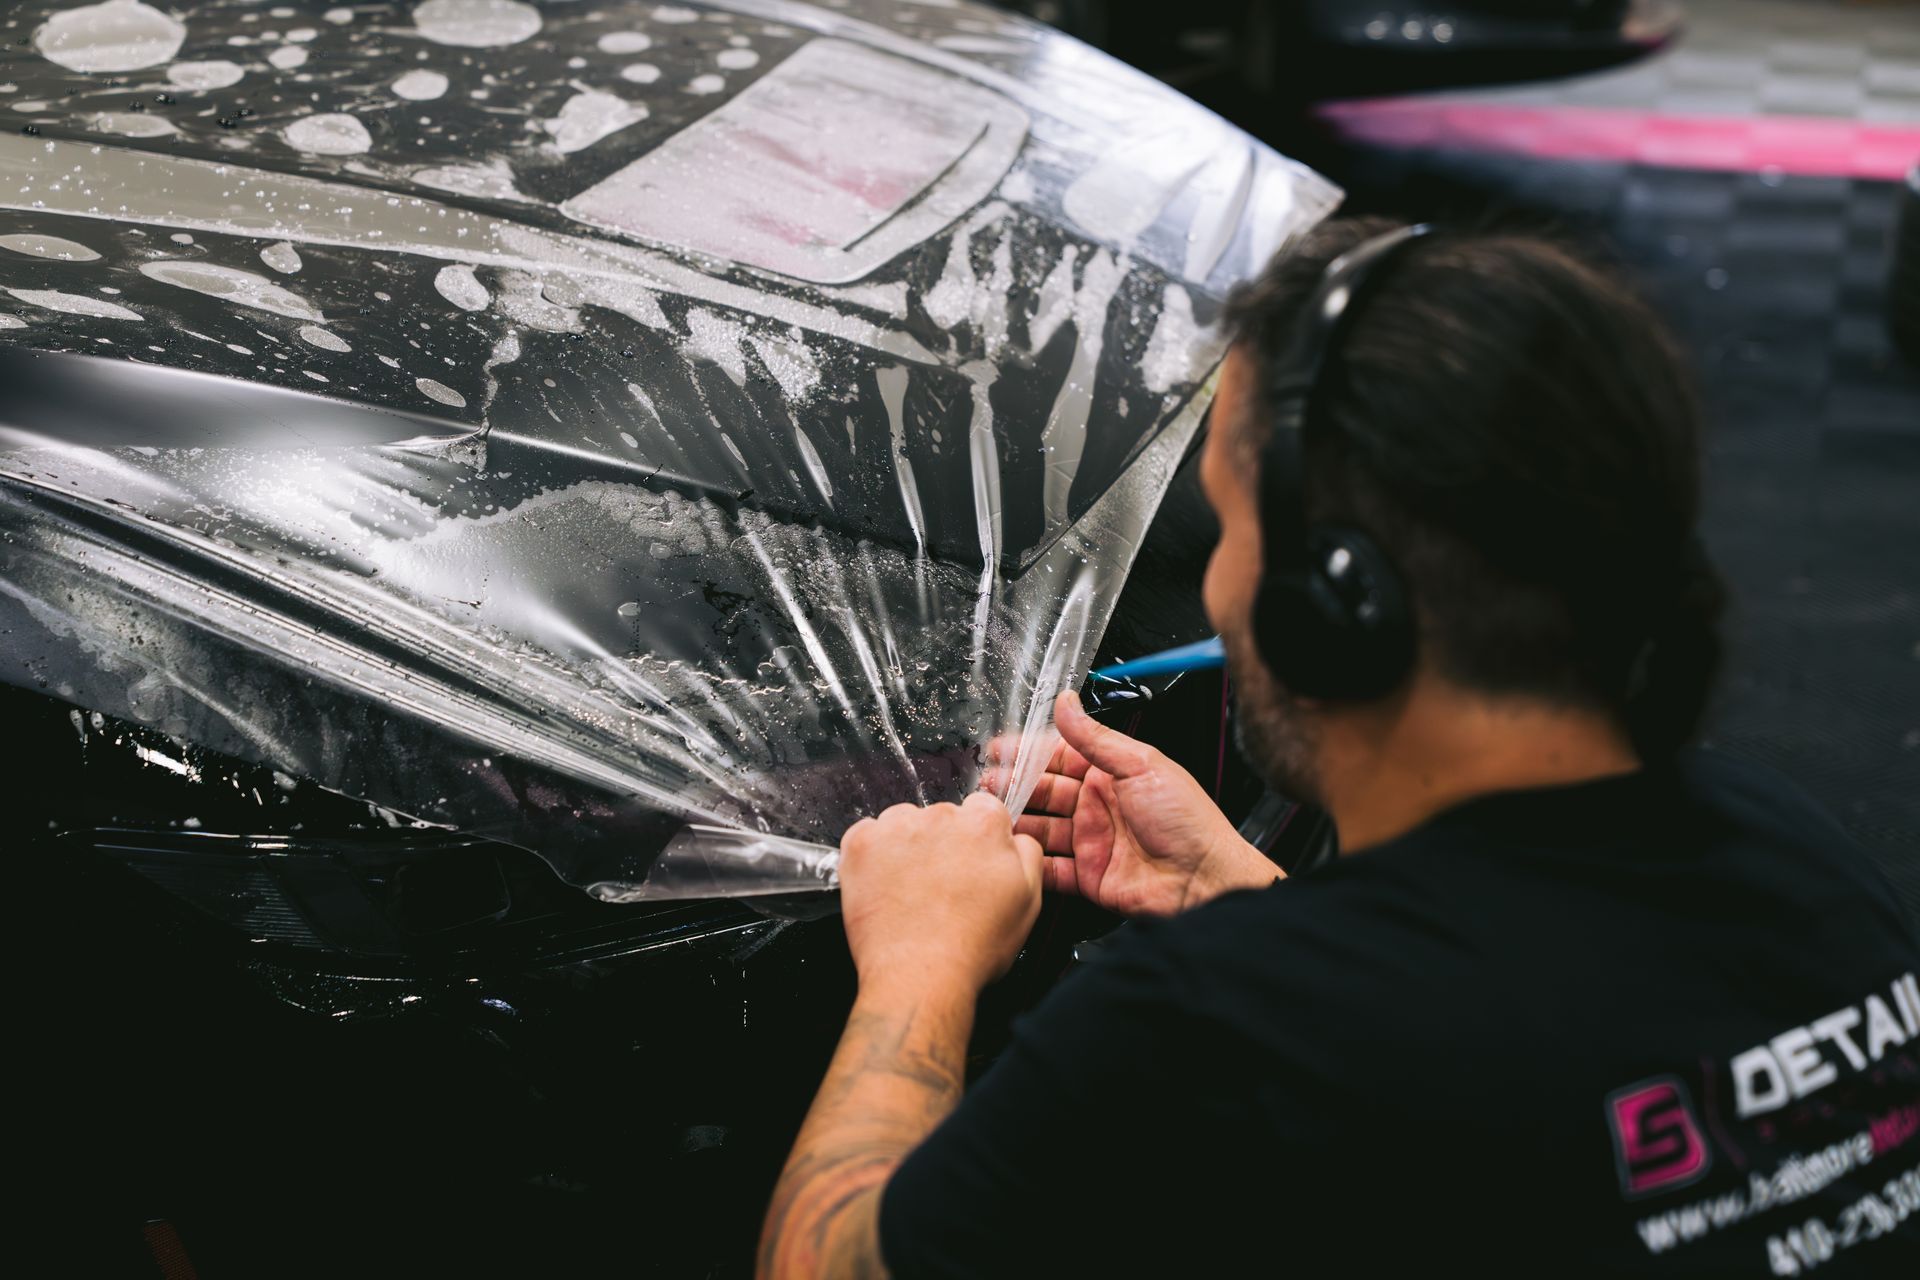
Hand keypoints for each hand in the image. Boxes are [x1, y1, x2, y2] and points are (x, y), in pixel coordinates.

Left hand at [838, 792, 1043, 996]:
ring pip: (904, 823)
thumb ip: (1026, 855)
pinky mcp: (861, 844)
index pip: (984, 810)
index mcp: (984, 825)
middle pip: (942, 816)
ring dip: (907, 846)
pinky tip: (885, 887)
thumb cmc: (972, 948)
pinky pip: (867, 835)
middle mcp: (940, 817)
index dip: (979, 839)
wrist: (920, 978)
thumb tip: (1016, 838)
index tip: (971, 861)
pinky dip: (873, 856)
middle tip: (942, 886)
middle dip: (943, 843)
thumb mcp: (1027, 902)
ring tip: (911, 891)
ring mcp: (896, 828)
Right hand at [987, 692, 1280, 916]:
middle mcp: (1099, 805)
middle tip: (986, 784)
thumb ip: (1096, 737)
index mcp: (1113, 774)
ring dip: (1016, 822)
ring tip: (989, 815)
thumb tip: (1067, 701)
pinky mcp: (1088, 876)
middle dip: (1014, 786)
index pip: (1060, 756)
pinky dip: (1030, 861)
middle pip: (1045, 791)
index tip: (998, 749)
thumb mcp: (1141, 765)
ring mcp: (1092, 841)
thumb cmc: (1188, 821)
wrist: (1205, 879)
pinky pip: (1051, 868)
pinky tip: (1012, 852)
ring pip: (1042, 828)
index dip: (1028, 752)